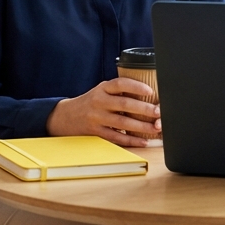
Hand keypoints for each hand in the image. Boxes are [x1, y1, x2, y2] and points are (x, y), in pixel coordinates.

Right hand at [46, 78, 161, 146]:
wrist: (66, 116)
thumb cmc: (91, 102)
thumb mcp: (101, 91)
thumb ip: (119, 91)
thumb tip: (148, 95)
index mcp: (102, 89)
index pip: (120, 84)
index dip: (136, 87)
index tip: (150, 91)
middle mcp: (99, 102)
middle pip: (124, 105)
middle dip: (144, 109)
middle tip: (159, 112)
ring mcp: (97, 118)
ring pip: (123, 123)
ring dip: (142, 127)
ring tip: (156, 128)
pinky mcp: (97, 133)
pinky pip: (117, 138)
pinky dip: (132, 140)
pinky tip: (144, 140)